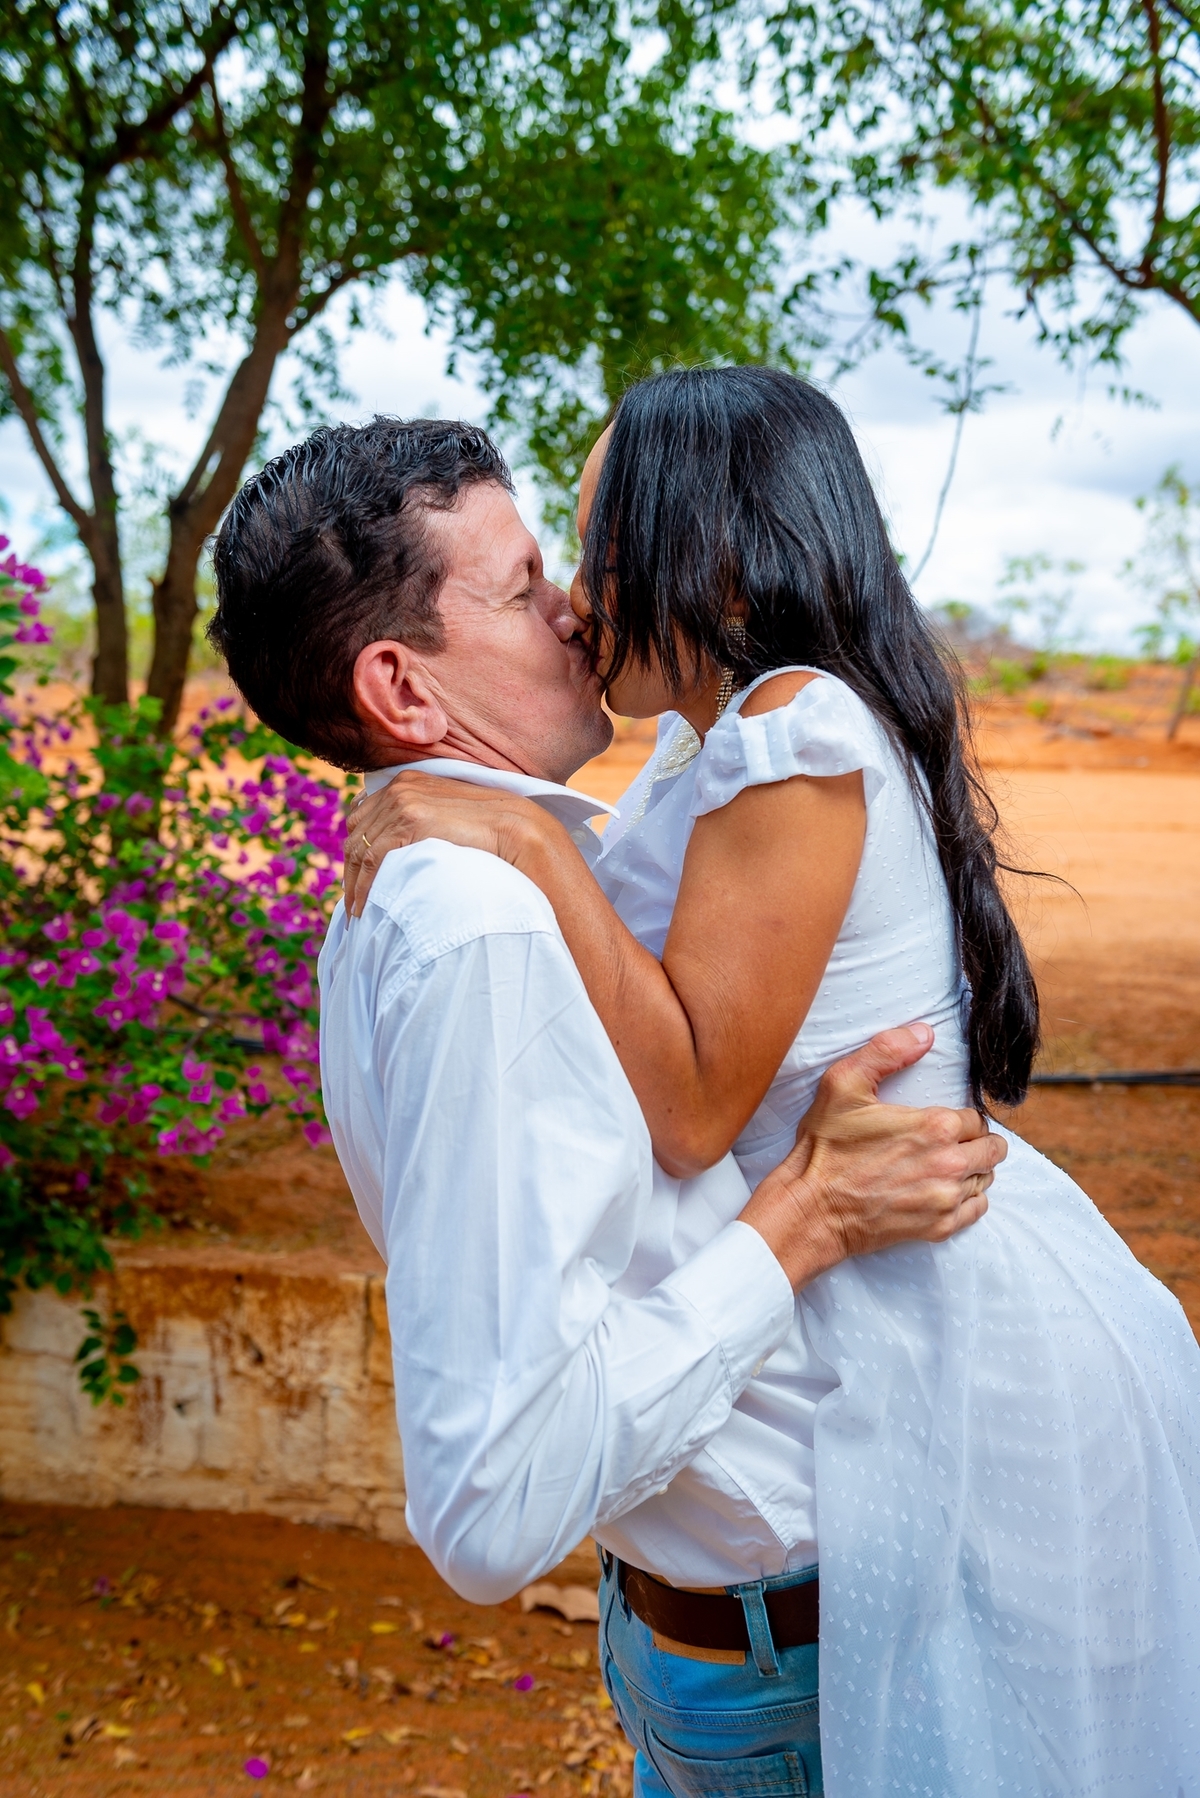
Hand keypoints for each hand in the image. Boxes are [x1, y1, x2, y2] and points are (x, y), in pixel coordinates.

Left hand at [343, 771, 552, 915]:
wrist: (517, 831)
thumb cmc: (487, 833)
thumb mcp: (445, 819)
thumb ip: (420, 823)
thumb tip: (396, 851)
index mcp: (405, 782)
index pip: (363, 819)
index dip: (356, 853)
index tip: (357, 882)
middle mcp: (399, 787)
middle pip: (355, 834)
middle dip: (350, 870)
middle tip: (352, 902)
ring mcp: (403, 802)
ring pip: (360, 849)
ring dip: (354, 884)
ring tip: (356, 912)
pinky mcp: (410, 822)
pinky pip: (373, 859)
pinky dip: (364, 886)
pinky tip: (365, 907)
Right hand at [739, 1023, 1004, 1289]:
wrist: (812, 1209)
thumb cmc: (826, 1148)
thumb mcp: (843, 1084)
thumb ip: (886, 1050)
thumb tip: (924, 1032)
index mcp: (935, 1127)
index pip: (976, 1117)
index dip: (960, 1117)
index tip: (943, 1120)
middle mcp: (950, 1164)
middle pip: (992, 1149)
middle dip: (977, 1141)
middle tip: (950, 1141)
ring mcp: (946, 1199)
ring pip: (986, 1178)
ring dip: (973, 1169)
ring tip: (945, 1164)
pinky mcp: (939, 1227)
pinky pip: (977, 1209)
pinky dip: (968, 1199)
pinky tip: (945, 1189)